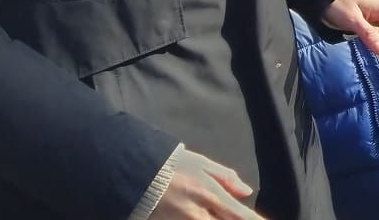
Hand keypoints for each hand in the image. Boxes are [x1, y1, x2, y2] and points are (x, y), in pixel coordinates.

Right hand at [148, 149, 263, 219]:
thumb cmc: (169, 165)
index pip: (240, 215)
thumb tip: (246, 191)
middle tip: (235, 216)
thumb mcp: (201, 164)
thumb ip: (226, 178)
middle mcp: (199, 214)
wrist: (132, 171)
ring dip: (217, 219)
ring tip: (218, 214)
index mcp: (210, 195)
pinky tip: (207, 216)